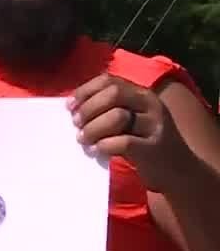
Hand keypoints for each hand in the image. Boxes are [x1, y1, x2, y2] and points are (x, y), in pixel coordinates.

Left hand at [70, 74, 193, 191]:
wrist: (178, 170)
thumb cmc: (143, 143)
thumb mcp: (130, 120)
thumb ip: (108, 110)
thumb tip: (72, 109)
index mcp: (141, 94)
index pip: (109, 80)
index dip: (85, 91)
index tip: (70, 107)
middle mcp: (150, 105)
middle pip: (113, 95)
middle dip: (88, 109)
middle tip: (76, 125)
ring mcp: (154, 126)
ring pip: (117, 116)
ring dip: (93, 128)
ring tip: (84, 140)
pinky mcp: (153, 149)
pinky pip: (124, 142)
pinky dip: (104, 145)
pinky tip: (96, 151)